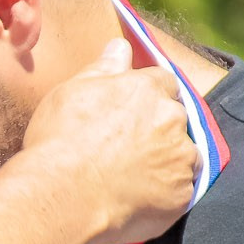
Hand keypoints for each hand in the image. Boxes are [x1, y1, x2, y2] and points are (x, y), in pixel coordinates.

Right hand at [20, 38, 198, 243]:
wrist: (63, 196)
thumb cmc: (60, 140)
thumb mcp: (73, 91)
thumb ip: (104, 67)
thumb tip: (121, 46)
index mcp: (147, 88)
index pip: (163, 82)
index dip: (148, 96)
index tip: (131, 111)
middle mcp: (171, 119)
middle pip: (175, 118)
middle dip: (158, 128)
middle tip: (126, 147)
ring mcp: (181, 158)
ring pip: (183, 155)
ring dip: (166, 160)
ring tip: (132, 176)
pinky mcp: (182, 194)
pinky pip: (181, 191)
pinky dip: (165, 193)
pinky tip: (137, 197)